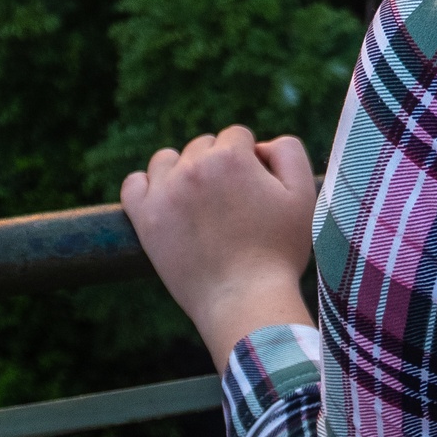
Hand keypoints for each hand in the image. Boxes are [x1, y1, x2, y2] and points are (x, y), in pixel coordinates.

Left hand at [119, 125, 317, 365]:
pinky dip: (146, 187)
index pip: (236, 136)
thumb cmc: (279, 251)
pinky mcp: (146, 219)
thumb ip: (287, 152)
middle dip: (218, 165)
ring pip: (168, 160)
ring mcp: (165, 193)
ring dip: (182, 171)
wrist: (246, 301)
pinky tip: (165, 203)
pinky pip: (133, 185)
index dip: (250, 159)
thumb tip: (259, 146)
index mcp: (231, 157)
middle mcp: (193, 168)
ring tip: (200, 203)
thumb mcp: (303, 194)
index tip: (255, 189)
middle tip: (232, 205)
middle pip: (203, 146)